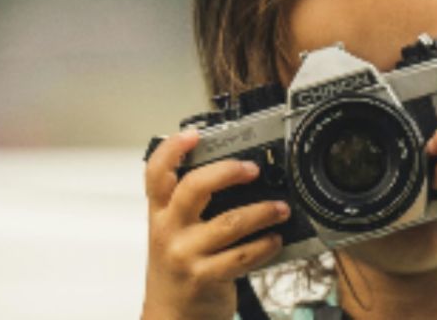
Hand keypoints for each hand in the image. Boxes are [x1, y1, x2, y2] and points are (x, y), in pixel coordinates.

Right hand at [142, 130, 290, 319]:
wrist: (172, 317)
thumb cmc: (179, 268)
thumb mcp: (174, 232)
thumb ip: (189, 204)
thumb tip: (233, 172)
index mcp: (160, 213)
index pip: (155, 173)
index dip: (172, 150)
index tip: (194, 134)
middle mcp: (168, 230)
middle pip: (193, 188)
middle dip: (227, 172)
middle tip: (252, 169)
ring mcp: (185, 254)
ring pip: (229, 222)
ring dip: (262, 211)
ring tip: (281, 208)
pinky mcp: (204, 277)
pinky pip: (242, 256)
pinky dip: (264, 245)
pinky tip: (275, 239)